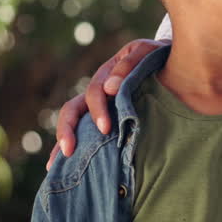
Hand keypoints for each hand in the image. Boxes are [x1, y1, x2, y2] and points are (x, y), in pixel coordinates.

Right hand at [46, 38, 168, 169]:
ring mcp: (98, 108)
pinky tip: (64, 169)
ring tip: (54, 167)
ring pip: (73, 125)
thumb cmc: (155, 57)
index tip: (105, 129)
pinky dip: (76, 151)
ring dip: (62, 143)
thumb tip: (110, 88)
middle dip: (68, 130)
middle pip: (72, 110)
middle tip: (69, 151)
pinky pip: (85, 135)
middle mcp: (97, 93)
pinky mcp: (106, 122)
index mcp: (106, 76)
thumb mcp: (144, 52)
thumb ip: (129, 64)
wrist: (168, 63)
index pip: (93, 93)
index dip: (97, 110)